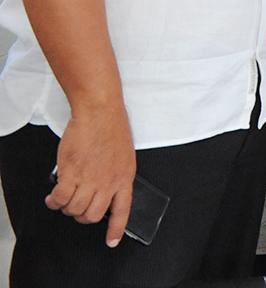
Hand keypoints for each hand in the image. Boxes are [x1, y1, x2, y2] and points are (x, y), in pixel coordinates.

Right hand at [47, 103, 135, 246]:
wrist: (100, 113)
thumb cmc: (111, 130)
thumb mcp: (123, 156)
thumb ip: (114, 176)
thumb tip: (102, 191)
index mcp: (125, 178)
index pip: (123, 211)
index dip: (116, 229)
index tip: (111, 242)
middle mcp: (108, 182)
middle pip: (93, 215)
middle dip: (82, 216)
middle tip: (76, 207)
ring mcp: (90, 178)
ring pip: (75, 209)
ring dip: (67, 207)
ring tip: (63, 199)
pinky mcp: (71, 173)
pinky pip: (60, 198)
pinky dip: (54, 201)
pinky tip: (52, 197)